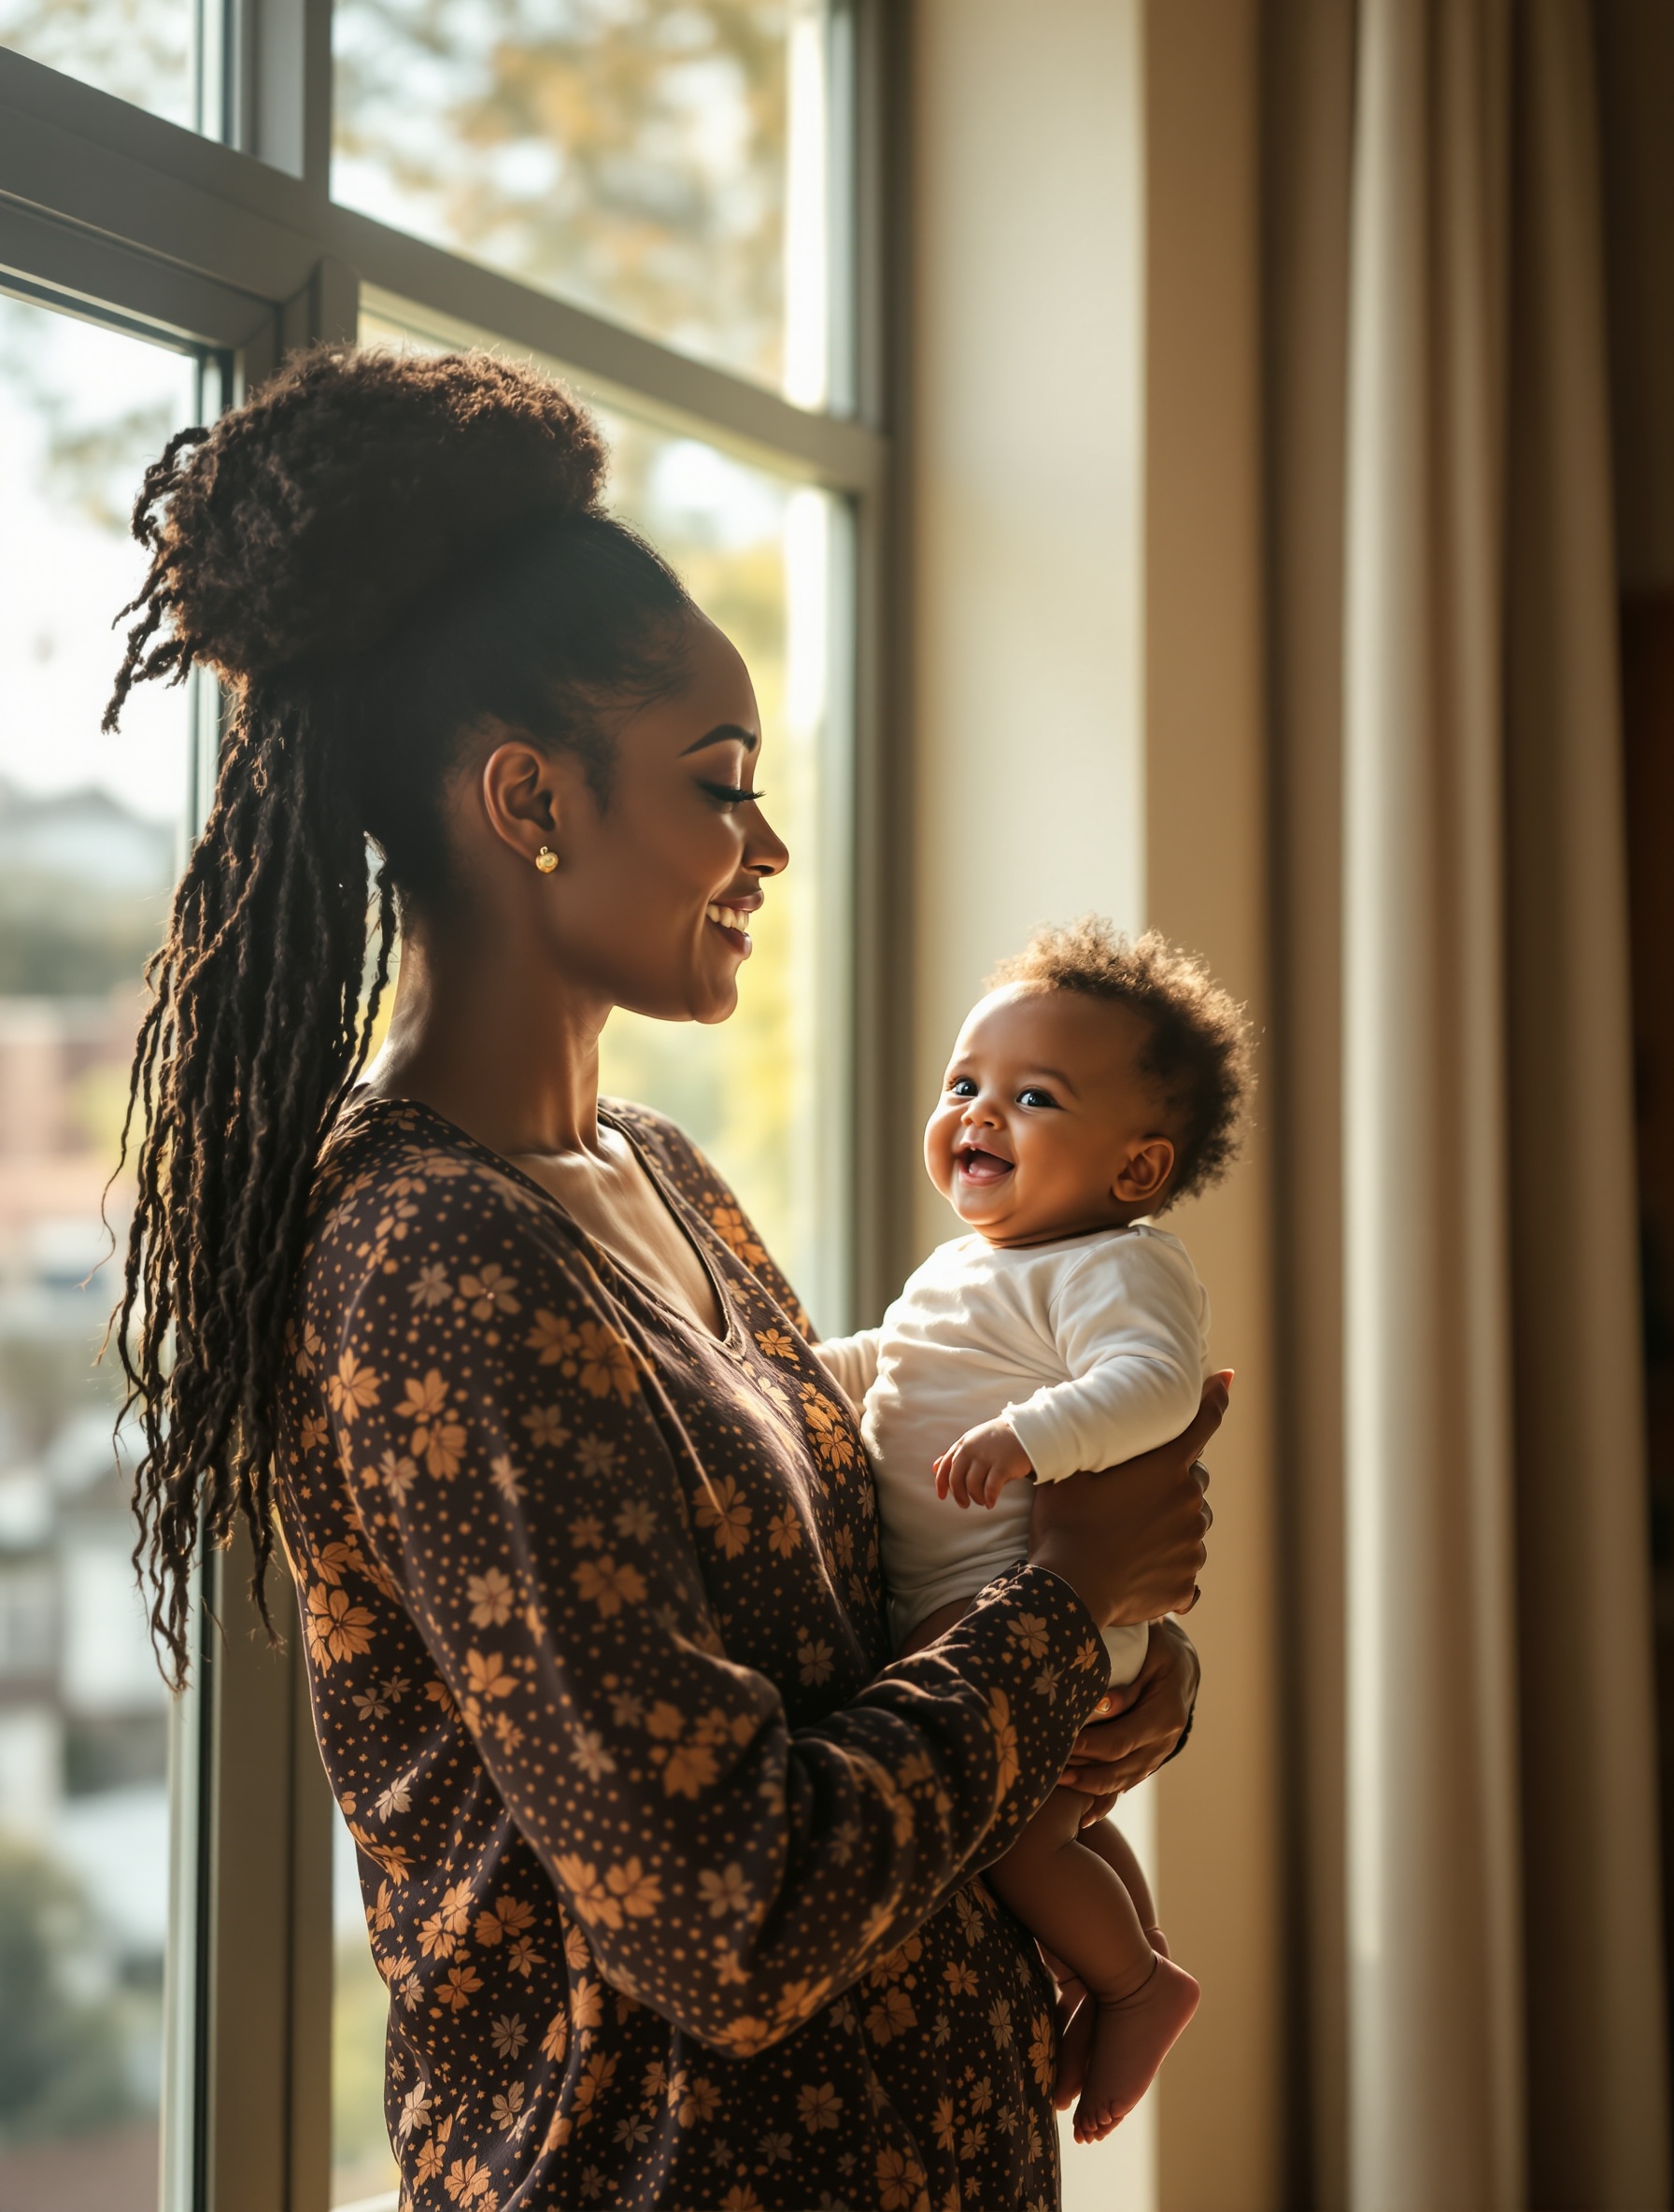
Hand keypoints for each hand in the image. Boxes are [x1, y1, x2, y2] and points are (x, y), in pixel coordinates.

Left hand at [934, 1417, 1032, 1507]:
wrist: (1025, 1431)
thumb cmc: (997, 1439)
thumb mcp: (973, 1441)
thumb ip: (955, 1454)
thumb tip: (934, 1467)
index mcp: (963, 1444)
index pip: (945, 1466)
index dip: (941, 1484)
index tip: (942, 1496)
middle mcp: (972, 1450)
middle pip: (956, 1479)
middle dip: (958, 1495)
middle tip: (965, 1504)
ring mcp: (987, 1457)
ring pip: (972, 1485)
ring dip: (976, 1498)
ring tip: (982, 1501)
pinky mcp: (1002, 1465)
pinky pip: (991, 1488)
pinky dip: (989, 1499)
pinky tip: (991, 1503)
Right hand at [1027, 1374, 1226, 1625]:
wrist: (1068, 1589)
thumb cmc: (1065, 1523)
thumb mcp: (1072, 1472)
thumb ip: (1101, 1444)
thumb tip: (1107, 1418)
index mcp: (1165, 1467)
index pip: (1202, 1422)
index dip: (1216, 1398)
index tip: (1227, 1381)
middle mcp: (1189, 1502)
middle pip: (1193, 1479)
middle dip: (1172, 1482)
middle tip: (1132, 1499)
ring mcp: (1191, 1545)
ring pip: (1191, 1524)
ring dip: (1170, 1525)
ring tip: (1130, 1539)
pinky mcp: (1186, 1582)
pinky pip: (1184, 1568)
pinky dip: (1167, 1566)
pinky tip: (1137, 1571)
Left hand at [1060, 1616, 1200, 1798]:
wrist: (1185, 1663)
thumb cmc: (1162, 1649)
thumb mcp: (1152, 1654)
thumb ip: (1129, 1685)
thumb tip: (1102, 1706)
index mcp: (1166, 1714)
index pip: (1122, 1740)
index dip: (1090, 1747)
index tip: (1061, 1745)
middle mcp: (1166, 1741)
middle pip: (1122, 1769)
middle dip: (1085, 1774)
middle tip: (1051, 1773)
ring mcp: (1160, 1753)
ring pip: (1125, 1780)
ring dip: (1091, 1787)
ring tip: (1058, 1785)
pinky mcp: (1151, 1758)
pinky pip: (1128, 1781)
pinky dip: (1107, 1797)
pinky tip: (1086, 1816)